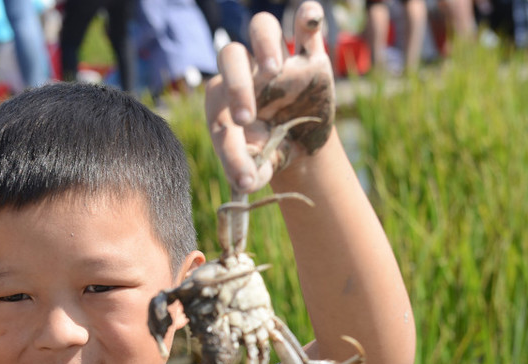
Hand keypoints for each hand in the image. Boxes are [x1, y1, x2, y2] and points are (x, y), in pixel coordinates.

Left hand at [204, 0, 335, 192]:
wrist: (301, 142)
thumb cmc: (269, 152)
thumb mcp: (258, 168)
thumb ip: (247, 173)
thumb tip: (244, 182)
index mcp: (225, 100)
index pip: (218, 107)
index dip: (227, 140)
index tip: (242, 171)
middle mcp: (247, 73)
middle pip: (231, 56)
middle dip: (236, 83)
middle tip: (247, 117)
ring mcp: (277, 61)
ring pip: (262, 27)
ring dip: (265, 42)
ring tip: (275, 70)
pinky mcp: (310, 54)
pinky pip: (306, 22)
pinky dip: (308, 15)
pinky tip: (310, 22)